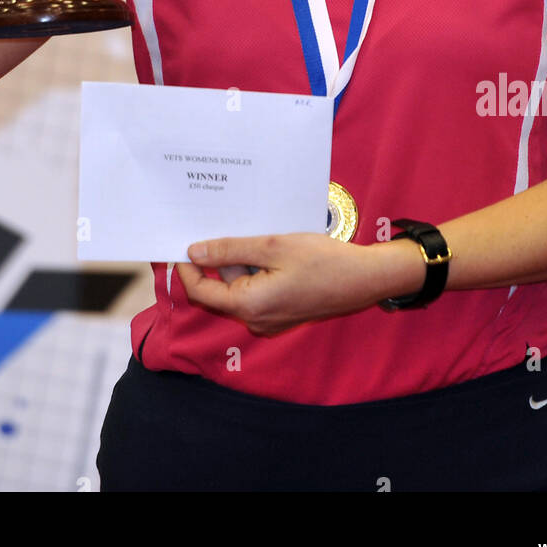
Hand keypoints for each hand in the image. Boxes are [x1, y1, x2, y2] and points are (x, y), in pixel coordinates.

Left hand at [176, 233, 399, 336]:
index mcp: (248, 305)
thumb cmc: (322, 261)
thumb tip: (193, 252)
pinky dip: (256, 270)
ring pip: (239, 287)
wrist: (365, 279)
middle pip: (220, 288)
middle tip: (223, 227)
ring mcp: (269, 320)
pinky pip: (256, 291)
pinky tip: (270, 249)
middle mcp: (255, 320)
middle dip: (218, 259)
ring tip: (255, 235)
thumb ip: (230, 250)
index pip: (200, 290)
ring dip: (241, 262)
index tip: (181, 242)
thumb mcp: (272, 247)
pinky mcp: (282, 313)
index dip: (186, 267)